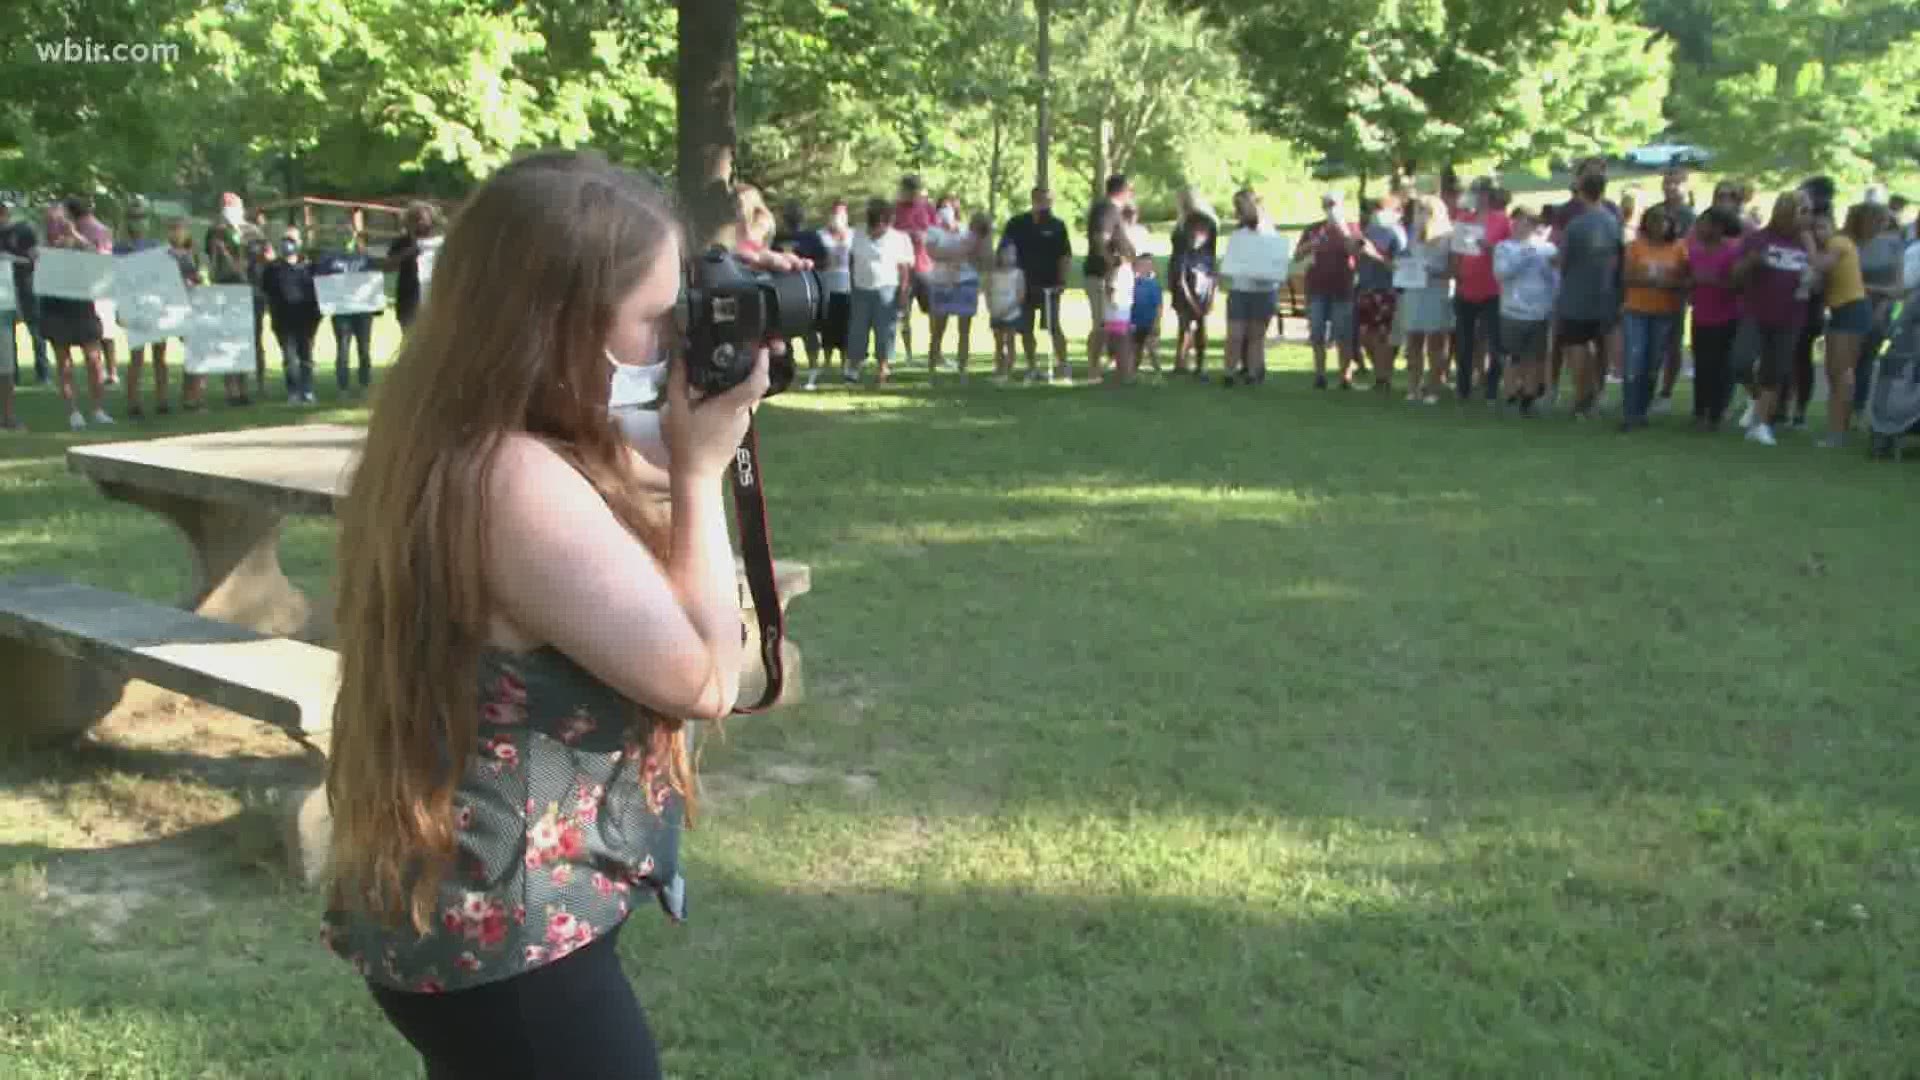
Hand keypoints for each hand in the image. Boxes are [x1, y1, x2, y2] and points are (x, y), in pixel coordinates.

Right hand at [662, 344, 768, 482]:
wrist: (697, 475)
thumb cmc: (685, 443)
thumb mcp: (676, 408)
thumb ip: (678, 379)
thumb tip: (678, 354)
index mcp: (731, 406)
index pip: (757, 382)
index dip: (763, 364)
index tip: (761, 348)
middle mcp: (743, 413)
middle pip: (755, 386)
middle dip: (751, 367)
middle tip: (740, 350)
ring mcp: (744, 423)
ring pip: (749, 397)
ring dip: (741, 382)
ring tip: (725, 368)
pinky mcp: (741, 431)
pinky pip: (742, 407)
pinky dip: (736, 396)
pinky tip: (719, 392)